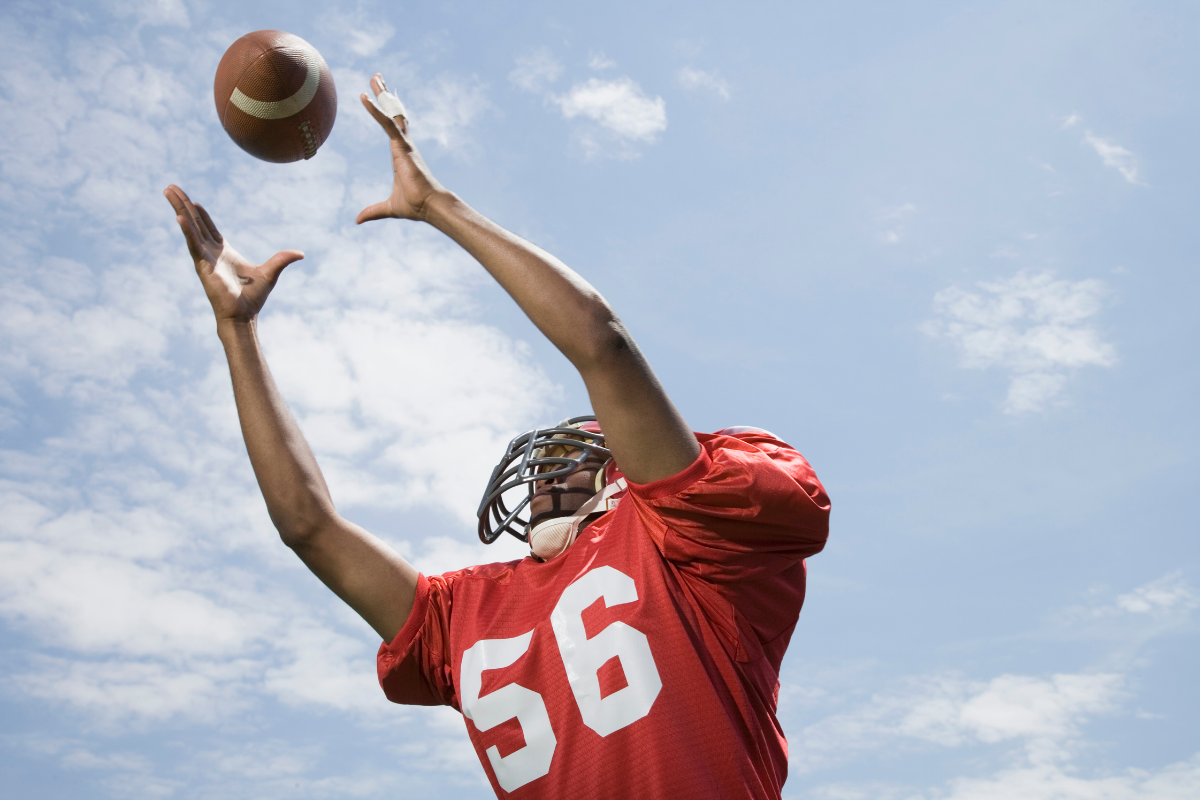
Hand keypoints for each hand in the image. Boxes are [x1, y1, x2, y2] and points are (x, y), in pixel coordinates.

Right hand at [164, 184, 303, 324]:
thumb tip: (301, 253)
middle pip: (195, 222)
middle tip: (170, 187)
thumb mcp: (270, 273)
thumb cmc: (252, 298)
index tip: (193, 200)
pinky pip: (193, 244)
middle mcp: (211, 252)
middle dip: (183, 204)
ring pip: (190, 228)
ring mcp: (205, 258)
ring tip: (168, 191)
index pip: (209, 227)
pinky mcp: (203, 266)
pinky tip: (179, 217)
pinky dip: (187, 230)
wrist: (243, 316)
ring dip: (180, 209)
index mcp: (224, 252)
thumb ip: (282, 260)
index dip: (200, 213)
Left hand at [356, 74, 446, 223]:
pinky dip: (376, 111)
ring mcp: (404, 144)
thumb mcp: (388, 207)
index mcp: (401, 154)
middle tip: (377, 77)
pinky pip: (387, 124)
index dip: (385, 112)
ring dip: (382, 95)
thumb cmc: (415, 206)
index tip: (380, 99)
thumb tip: (357, 219)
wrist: (429, 207)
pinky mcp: (403, 147)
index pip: (392, 127)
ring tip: (374, 77)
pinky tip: (365, 98)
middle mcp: (404, 145)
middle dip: (385, 95)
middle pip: (393, 113)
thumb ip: (373, 210)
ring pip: (392, 113)